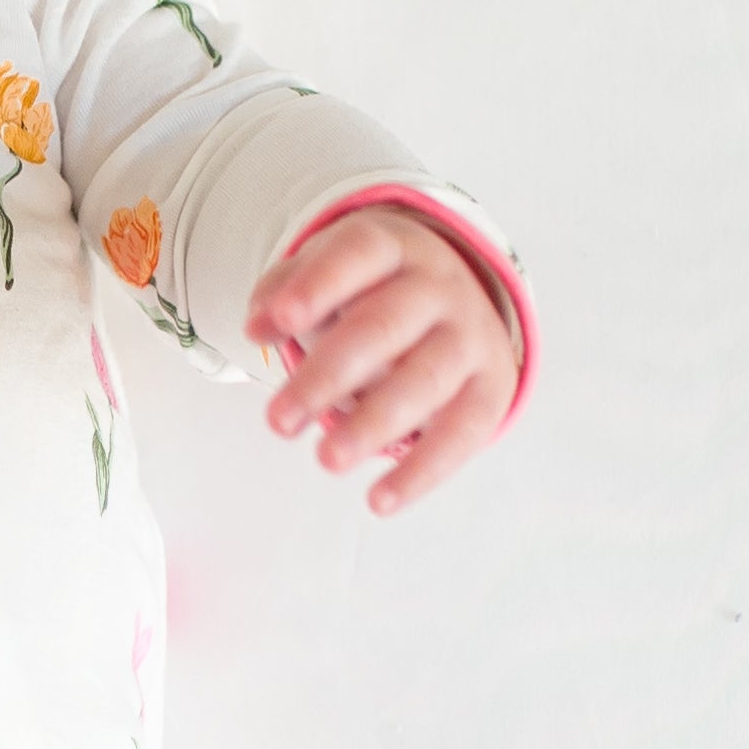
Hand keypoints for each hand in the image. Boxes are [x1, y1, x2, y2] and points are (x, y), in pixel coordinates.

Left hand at [241, 205, 518, 515]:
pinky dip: (423, 470)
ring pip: (425, 380)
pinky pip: (463, 431)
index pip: (358, 255)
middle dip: (328, 375)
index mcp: (394, 247)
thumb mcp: (330, 275)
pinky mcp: (492, 387)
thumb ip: (287, 293)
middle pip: (383, 327)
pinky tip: (379, 501)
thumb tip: (256, 326)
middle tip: (278, 422)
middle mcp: (438, 287)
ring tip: (326, 460)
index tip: (279, 322)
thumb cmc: (371, 291)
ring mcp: (470, 336)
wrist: (459, 299)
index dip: (320, 286)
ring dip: (374, 424)